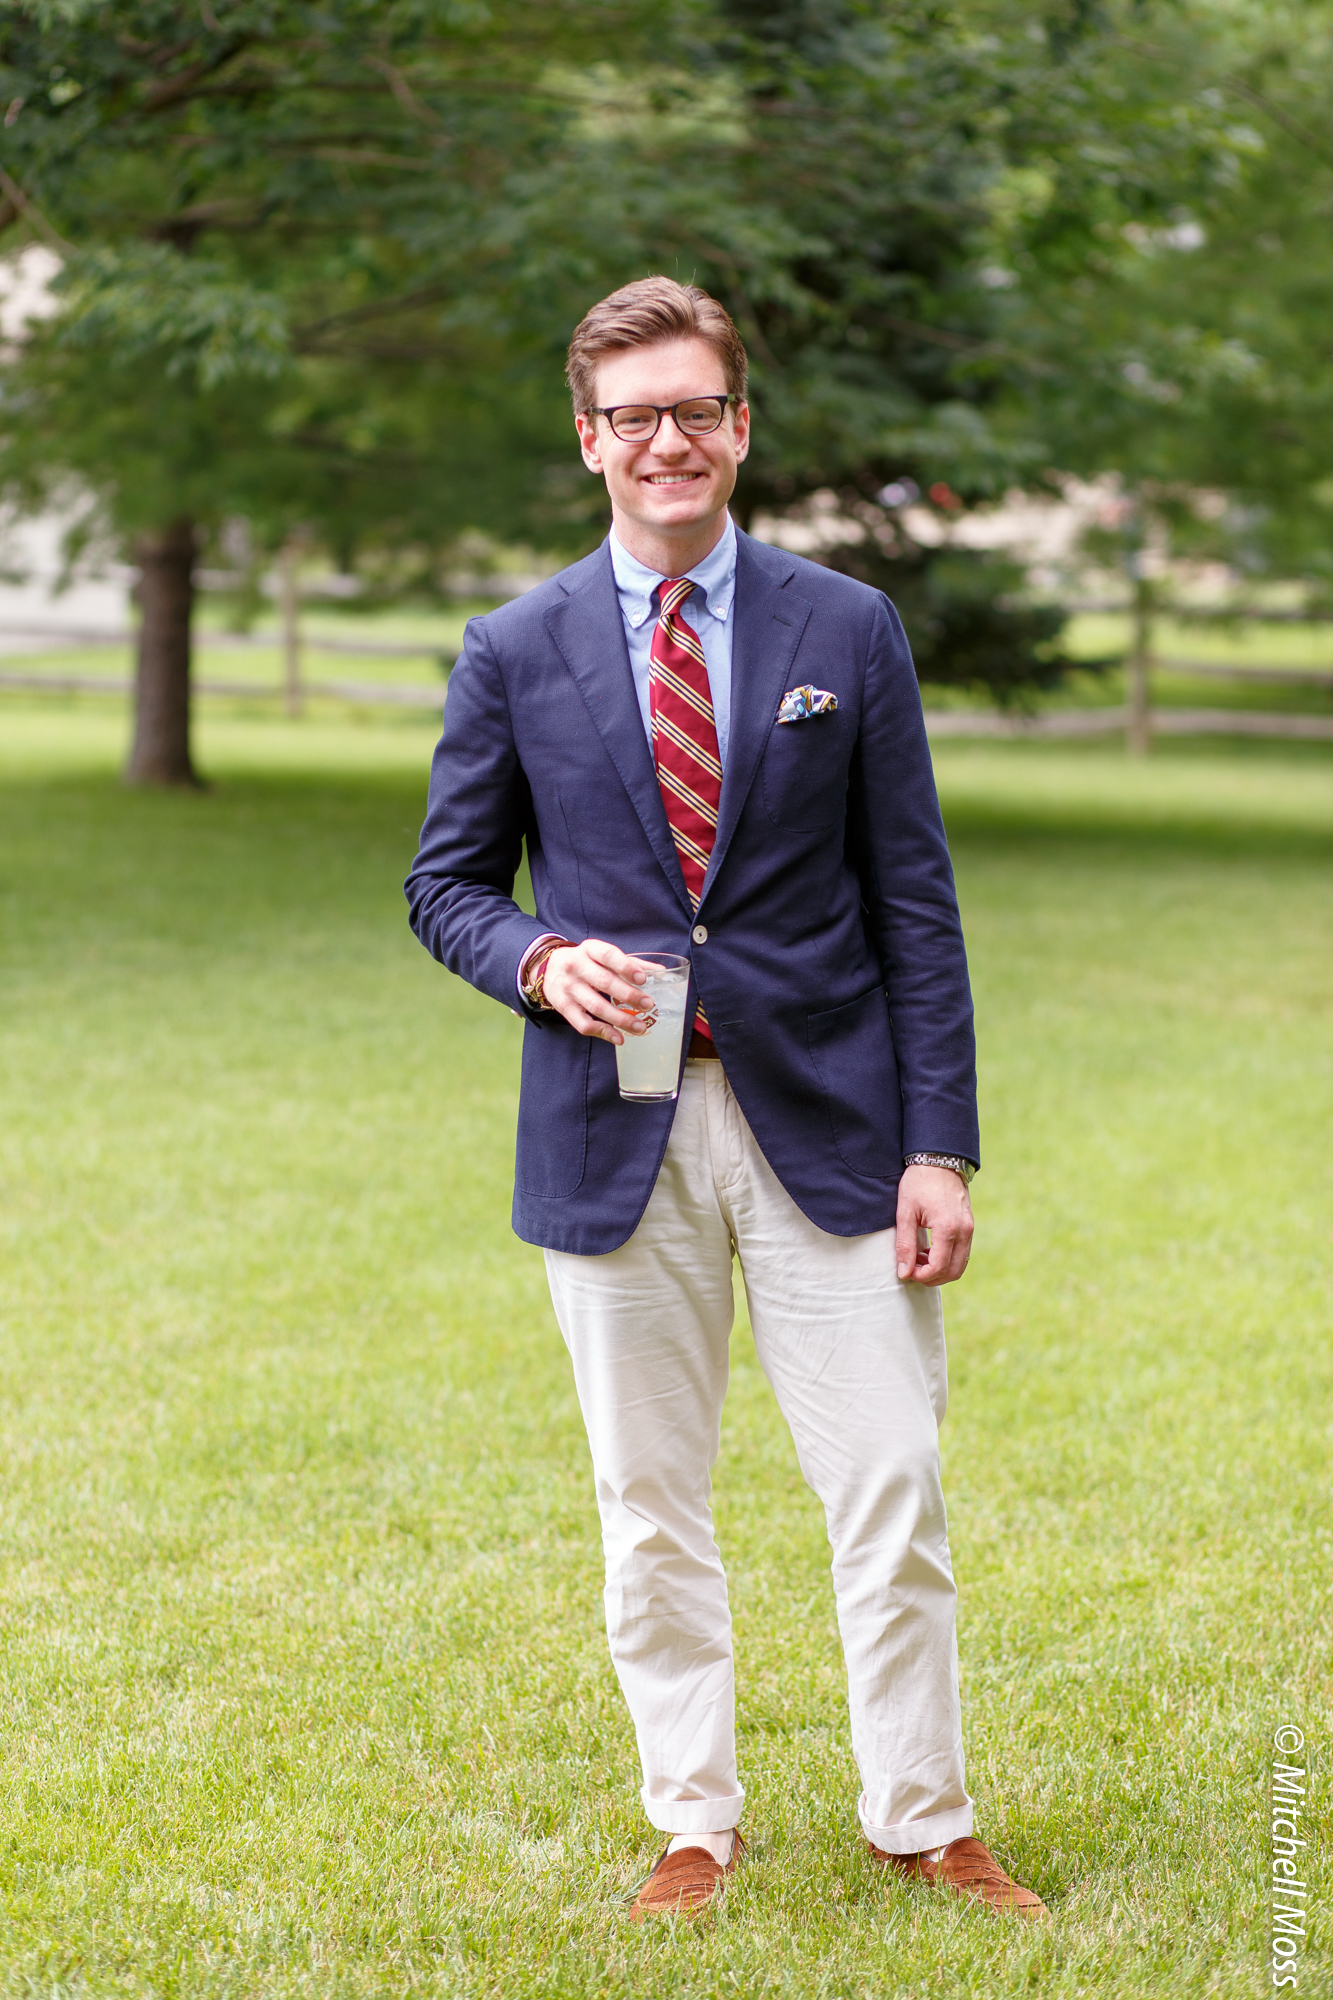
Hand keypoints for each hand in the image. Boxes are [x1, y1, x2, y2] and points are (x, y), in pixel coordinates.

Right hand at [542, 939, 656, 1043]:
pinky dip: (602, 1032)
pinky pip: (583, 1023)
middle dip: (628, 995)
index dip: (626, 966)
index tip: (643, 978)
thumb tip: (661, 971)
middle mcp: (576, 967)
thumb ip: (630, 963)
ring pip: (595, 1006)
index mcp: (589, 949)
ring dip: (620, 1019)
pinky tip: (619, 1038)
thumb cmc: (584, 962)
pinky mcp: (563, 1007)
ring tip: (640, 1027)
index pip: (608, 955)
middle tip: (648, 1005)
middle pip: (604, 982)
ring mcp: (568, 988)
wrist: (547, 968)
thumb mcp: (601, 955)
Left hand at [895, 1164, 973, 1285]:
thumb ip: (905, 1245)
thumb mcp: (905, 1212)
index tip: (906, 1272)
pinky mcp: (969, 1225)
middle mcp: (964, 1231)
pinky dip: (948, 1258)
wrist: (939, 1159)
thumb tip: (904, 1273)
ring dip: (941, 1269)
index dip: (921, 1276)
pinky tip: (929, 1250)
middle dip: (932, 1278)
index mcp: (947, 1228)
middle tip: (912, 1271)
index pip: (938, 1268)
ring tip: (919, 1258)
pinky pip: (962, 1252)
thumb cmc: (919, 1182)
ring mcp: (970, 1228)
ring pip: (960, 1264)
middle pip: (953, 1272)